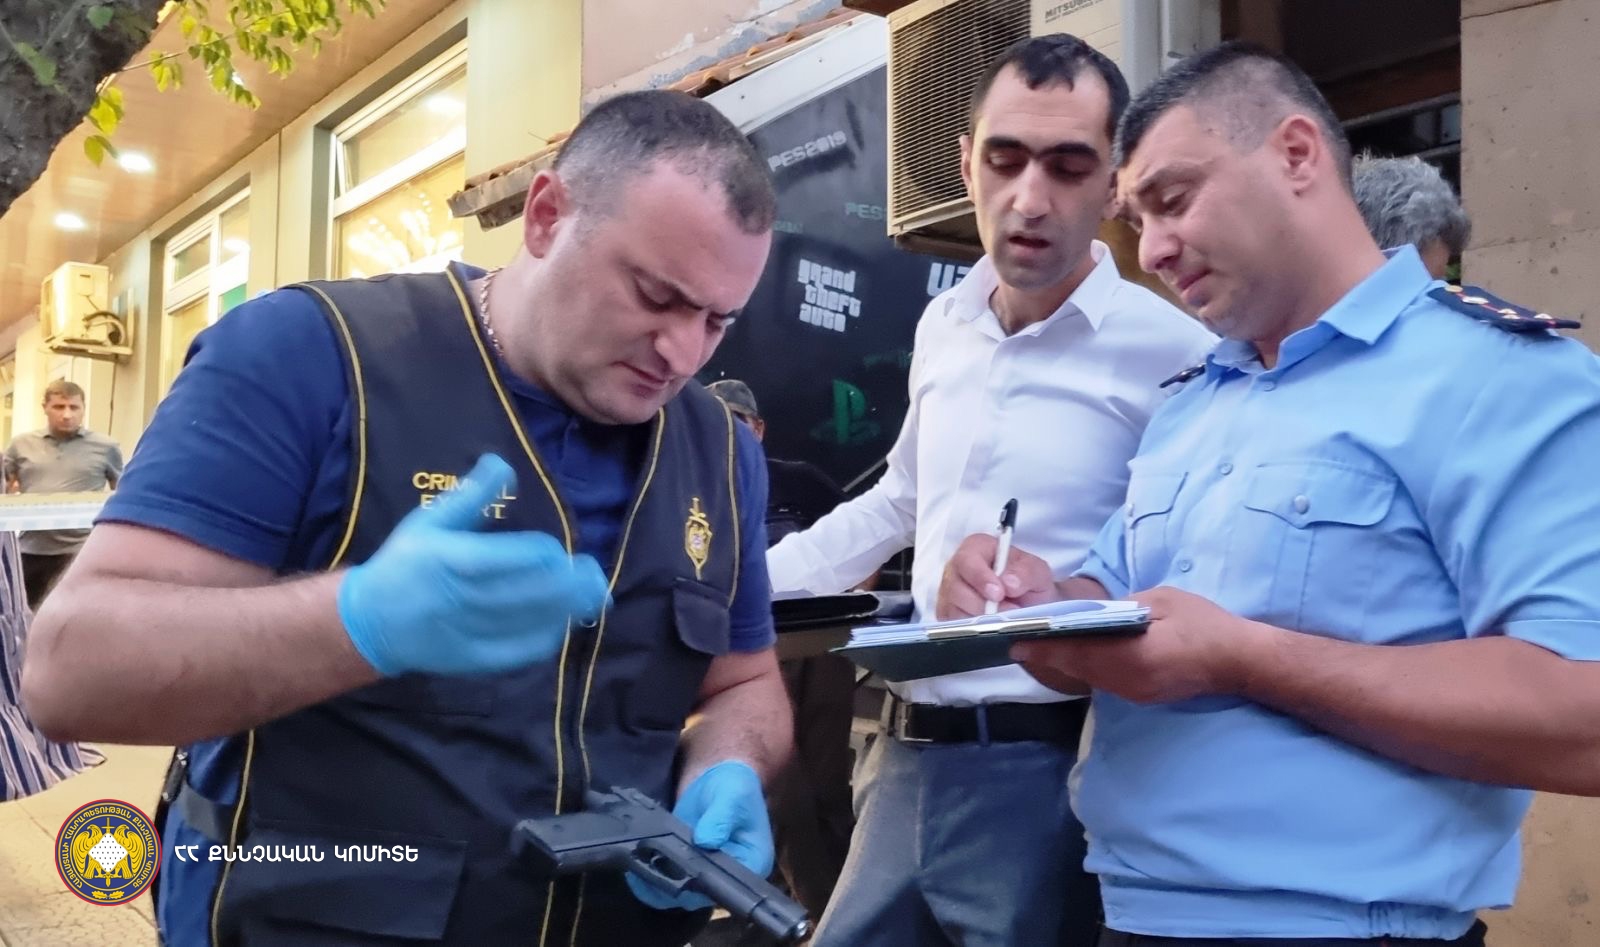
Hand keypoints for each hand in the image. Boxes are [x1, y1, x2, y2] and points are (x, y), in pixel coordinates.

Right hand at [337, 454, 609, 675]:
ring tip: (594, 597)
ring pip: (536, 622)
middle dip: (574, 582)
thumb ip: (471, 495)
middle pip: (539, 591)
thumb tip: (502, 463)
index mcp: (459, 559)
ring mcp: (474, 632)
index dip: (550, 553)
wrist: (371, 622)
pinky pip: (522, 651)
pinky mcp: (476, 659)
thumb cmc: (405, 564)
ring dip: (571, 609)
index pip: (523, 556)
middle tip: (594, 572)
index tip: (558, 550)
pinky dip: (550, 637)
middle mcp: (469, 597)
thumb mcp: (431, 521)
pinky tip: (565, 625)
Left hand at [627, 761, 771, 910]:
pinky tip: (638, 856)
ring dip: (657, 878)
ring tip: (641, 856)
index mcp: (752, 864)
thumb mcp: (732, 797)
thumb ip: (720, 819)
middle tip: (651, 858)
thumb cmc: (734, 786)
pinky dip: (651, 872)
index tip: (678, 865)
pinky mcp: (686, 867)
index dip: (702, 882)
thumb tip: (705, 842)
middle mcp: (730, 877)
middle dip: (673, 879)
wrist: (717, 776)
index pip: (728, 887)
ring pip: (679, 890)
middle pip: (699, 893)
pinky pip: (667, 879)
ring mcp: (706, 874)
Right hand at [935, 532, 1057, 619]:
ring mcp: (949, 593)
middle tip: (1008, 612)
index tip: (999, 593)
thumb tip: (1009, 582)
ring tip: (1004, 619)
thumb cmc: (1026, 580)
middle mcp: (957, 569)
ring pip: (954, 610)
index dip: (980, 578)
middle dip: (982, 604)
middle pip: (956, 589)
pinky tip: (991, 627)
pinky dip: (973, 630)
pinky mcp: (949, 615)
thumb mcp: (1036, 571)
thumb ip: (1026, 572)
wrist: (1029, 603)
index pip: (967, 560)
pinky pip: (954, 626)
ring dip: (980, 619)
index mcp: (976, 548)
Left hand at [1011, 586, 1266, 703]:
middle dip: (1048, 656)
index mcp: (1131, 657)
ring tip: (1039, 646)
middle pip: (1077, 669)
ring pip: (1089, 677)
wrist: (1239, 660)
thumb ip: (1124, 608)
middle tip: (1018, 641)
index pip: (1077, 653)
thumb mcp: (1160, 602)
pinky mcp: (1141, 695)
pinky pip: (1104, 681)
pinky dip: (1085, 668)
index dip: (1044, 648)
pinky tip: (1075, 655)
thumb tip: (1096, 613)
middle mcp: (1128, 681)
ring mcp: (1135, 693)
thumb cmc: (1203, 624)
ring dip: (1064, 663)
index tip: (1015, 641)